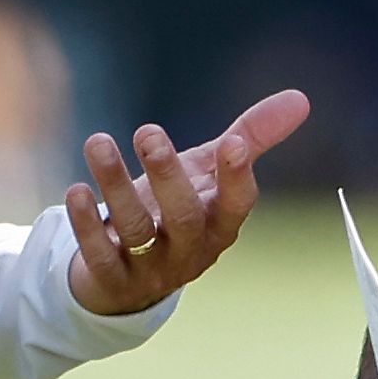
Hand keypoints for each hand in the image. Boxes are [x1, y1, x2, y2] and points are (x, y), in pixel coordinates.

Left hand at [61, 89, 309, 315]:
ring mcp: (152, 269)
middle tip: (147, 131)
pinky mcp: (113, 280)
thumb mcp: (211, 174)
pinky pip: (100, 255)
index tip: (232, 143)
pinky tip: (76, 190)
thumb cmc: (178, 210)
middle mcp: (190, 248)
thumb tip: (301, 98)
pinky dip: (86, 224)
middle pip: (184, 217)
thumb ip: (251, 137)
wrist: (130, 275)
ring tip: (97, 142)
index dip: (237, 177)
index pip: (238, 205)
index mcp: (220, 223)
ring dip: (115, 185)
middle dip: (166, 174)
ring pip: (136, 230)